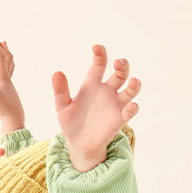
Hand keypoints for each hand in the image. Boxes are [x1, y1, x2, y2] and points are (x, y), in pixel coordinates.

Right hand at [0, 35, 24, 133]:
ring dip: (5, 53)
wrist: (15, 121)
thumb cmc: (6, 110)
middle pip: (6, 58)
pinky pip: (5, 75)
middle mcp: (6, 79)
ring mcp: (7, 85)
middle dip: (0, 47)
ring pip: (8, 65)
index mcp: (3, 78)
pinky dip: (3, 68)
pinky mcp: (6, 91)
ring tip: (3, 45)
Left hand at [53, 45, 140, 170]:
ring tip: (132, 81)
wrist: (78, 144)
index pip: (99, 64)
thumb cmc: (71, 123)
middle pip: (120, 73)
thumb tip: (56, 73)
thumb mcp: (62, 107)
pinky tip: (130, 106)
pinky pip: (130, 111)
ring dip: (134, 84)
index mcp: (93, 84)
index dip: (100, 54)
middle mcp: (107, 90)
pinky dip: (133, 108)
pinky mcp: (119, 118)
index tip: (96, 48)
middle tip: (117, 63)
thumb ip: (60, 91)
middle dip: (122, 65)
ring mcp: (115, 104)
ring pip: (131, 89)